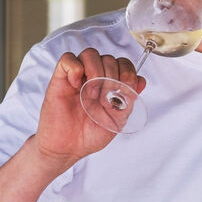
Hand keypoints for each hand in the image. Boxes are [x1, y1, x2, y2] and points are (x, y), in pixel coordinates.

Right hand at [31, 48, 145, 170]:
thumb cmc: (90, 134)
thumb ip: (129, 100)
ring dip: (96, 71)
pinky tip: (77, 85)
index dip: (127, 73)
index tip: (124, 93)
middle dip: (111, 77)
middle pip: (108, 58)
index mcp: (109, 84)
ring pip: (90, 54)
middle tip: (104, 101)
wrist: (68, 148)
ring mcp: (77, 76)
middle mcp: (94, 77)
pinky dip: (75, 68)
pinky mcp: (60, 78)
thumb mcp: (118, 119)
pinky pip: (68, 59)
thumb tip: (141, 80)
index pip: (123, 63)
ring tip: (91, 94)